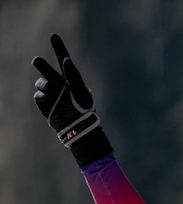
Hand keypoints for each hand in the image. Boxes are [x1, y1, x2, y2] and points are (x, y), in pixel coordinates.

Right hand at [32, 35, 104, 158]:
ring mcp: (51, 92)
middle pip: (47, 69)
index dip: (59, 48)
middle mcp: (60, 83)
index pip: (63, 60)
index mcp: (71, 79)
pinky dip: (43, 97)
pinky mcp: (43, 101)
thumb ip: (73, 75)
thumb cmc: (83, 109)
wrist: (77, 127)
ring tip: (51, 90)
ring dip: (44, 85)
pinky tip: (51, 102)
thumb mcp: (81, 91)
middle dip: (41, 65)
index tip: (53, 36)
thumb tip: (65, 59)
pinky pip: (39, 95)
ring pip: (41, 82)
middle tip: (36, 61)